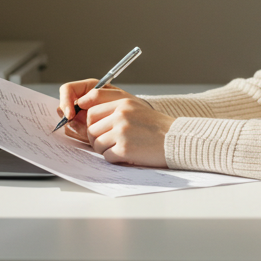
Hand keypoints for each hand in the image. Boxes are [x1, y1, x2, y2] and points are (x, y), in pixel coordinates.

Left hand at [57, 81, 172, 166]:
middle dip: (96, 136)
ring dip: (105, 149)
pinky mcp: (125, 149)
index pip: (92, 107)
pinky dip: (114, 158)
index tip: (92, 126)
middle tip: (110, 140)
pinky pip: (106, 156)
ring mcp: (122, 132)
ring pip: (96, 143)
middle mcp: (121, 115)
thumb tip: (84, 108)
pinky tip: (127, 155)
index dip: (89, 119)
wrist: (176, 140)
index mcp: (123, 103)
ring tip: (121, 147)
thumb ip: (113, 105)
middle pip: (91, 127)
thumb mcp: (136, 107)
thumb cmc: (156, 126)